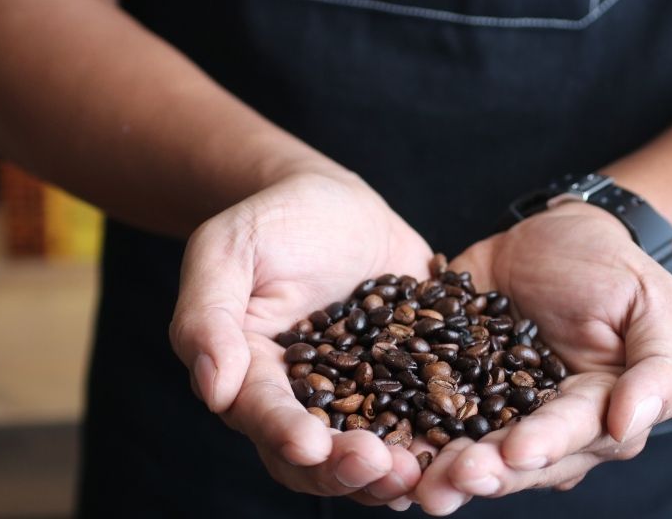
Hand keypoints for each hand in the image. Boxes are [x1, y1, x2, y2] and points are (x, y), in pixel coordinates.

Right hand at [169, 170, 431, 506]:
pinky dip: (438, 431)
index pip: (264, 414)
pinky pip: (423, 409)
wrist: (333, 201)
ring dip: (395, 467)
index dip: (285, 434)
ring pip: (372, 447)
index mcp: (254, 376)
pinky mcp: (407, 374)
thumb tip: (212, 390)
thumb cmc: (270, 222)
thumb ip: (209, 316)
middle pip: (321, 453)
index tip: (311, 446)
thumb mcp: (226, 252)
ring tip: (422, 469)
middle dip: (347, 468)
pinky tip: (462, 440)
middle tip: (381, 467)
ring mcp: (362, 391)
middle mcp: (307, 398)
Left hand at [414, 203, 671, 514]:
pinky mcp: (452, 376)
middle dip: (483, 470)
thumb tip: (629, 425)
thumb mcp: (656, 307)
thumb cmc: (617, 269)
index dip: (543, 446)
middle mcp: (542, 420)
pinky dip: (405, 422)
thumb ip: (658, 370)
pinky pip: (426, 402)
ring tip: (411, 482)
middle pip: (513, 456)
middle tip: (449, 481)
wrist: (559, 231)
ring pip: (466, 441)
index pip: (571, 434)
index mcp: (597, 412)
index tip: (515, 452)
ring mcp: (492, 401)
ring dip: (439, 464)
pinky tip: (383, 439)